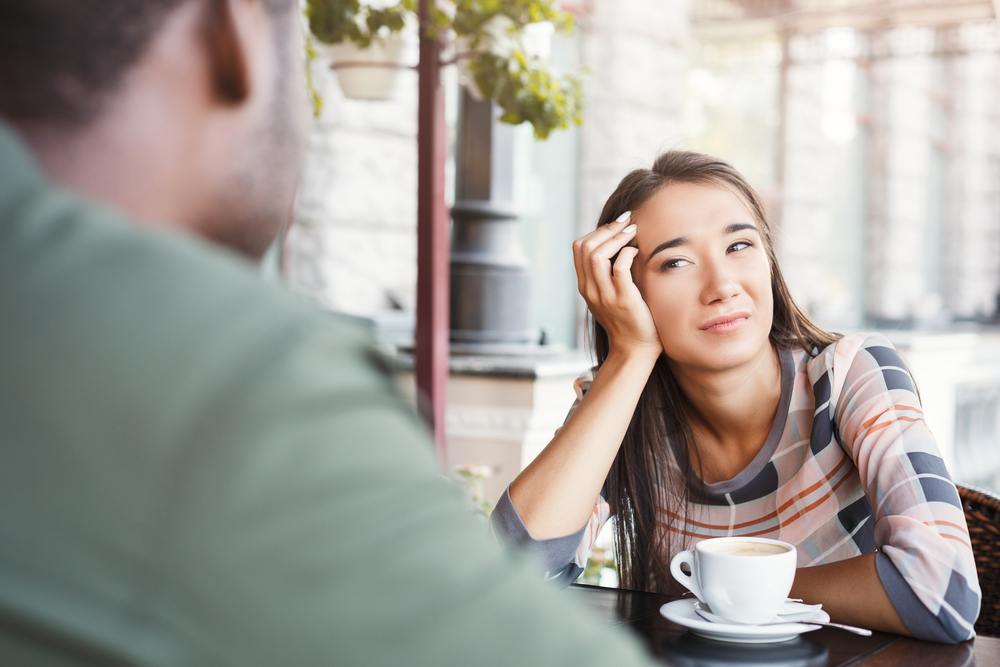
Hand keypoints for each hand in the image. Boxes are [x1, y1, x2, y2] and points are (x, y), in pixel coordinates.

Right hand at [573, 212, 662, 359]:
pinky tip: (638, 251)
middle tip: (626, 221)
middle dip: (607, 229)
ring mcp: (605, 295)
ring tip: (632, 231)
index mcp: (585, 286)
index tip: (616, 225)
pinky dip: (628, 253)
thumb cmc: (628, 319)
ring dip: (616, 237)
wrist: (634, 349)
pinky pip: (620, 268)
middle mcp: (590, 290)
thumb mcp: (609, 295)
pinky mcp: (623, 300)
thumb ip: (606, 274)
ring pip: (597, 255)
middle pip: (585, 247)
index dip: (596, 231)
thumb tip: (618, 244)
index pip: (579, 248)